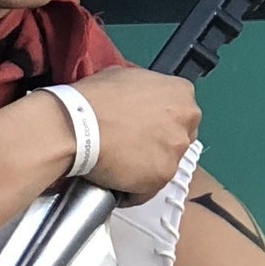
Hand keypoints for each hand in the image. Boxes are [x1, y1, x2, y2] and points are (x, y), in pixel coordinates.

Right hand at [75, 66, 199, 203]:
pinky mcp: (162, 177)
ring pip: (165, 166)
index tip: (144, 126)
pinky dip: (133, 189)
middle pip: (177, 139)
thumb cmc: (96, 98)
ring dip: (146, 167)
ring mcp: (176, 152)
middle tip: (132, 145)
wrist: (78, 126)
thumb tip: (140, 98)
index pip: (181, 113)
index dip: (160, 122)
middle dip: (158, 144)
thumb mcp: (125, 75)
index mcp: (181, 94)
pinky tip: (115, 179)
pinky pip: (149, 188)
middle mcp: (186, 122)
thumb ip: (145, 89)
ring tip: (120, 164)